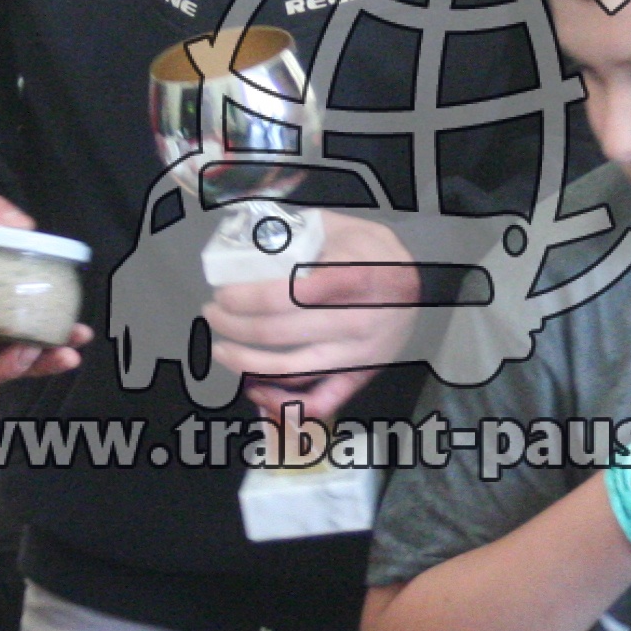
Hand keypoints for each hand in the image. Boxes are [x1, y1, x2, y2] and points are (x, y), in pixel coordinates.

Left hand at [215, 211, 421, 424]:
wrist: (418, 284)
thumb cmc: (370, 253)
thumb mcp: (341, 228)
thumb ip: (298, 230)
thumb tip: (247, 238)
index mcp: (351, 278)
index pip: (285, 294)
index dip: (244, 298)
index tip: (223, 293)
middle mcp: (356, 320)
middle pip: (277, 331)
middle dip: (232, 324)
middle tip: (212, 313)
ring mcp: (358, 355)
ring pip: (288, 369)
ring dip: (243, 361)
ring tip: (220, 347)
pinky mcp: (359, 377)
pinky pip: (318, 402)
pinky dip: (282, 402)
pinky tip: (254, 389)